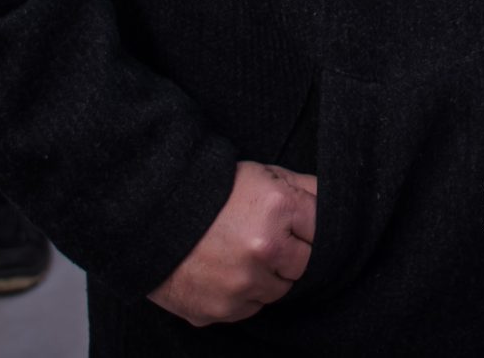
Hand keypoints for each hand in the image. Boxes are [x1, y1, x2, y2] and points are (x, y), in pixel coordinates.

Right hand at [148, 162, 316, 326]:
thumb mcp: (260, 173)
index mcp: (278, 209)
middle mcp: (264, 250)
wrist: (149, 216)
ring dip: (266, 276)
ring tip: (238, 252)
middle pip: (304, 265)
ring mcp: (242, 284)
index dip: (305, 226)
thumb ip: (302, 188)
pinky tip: (222, 270)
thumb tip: (334, 201)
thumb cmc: (209, 192)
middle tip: (262, 237)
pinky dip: (240, 294)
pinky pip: (248, 308)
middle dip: (289, 253)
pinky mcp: (220, 310)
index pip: (322, 230)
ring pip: (278, 291)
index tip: (292, 224)